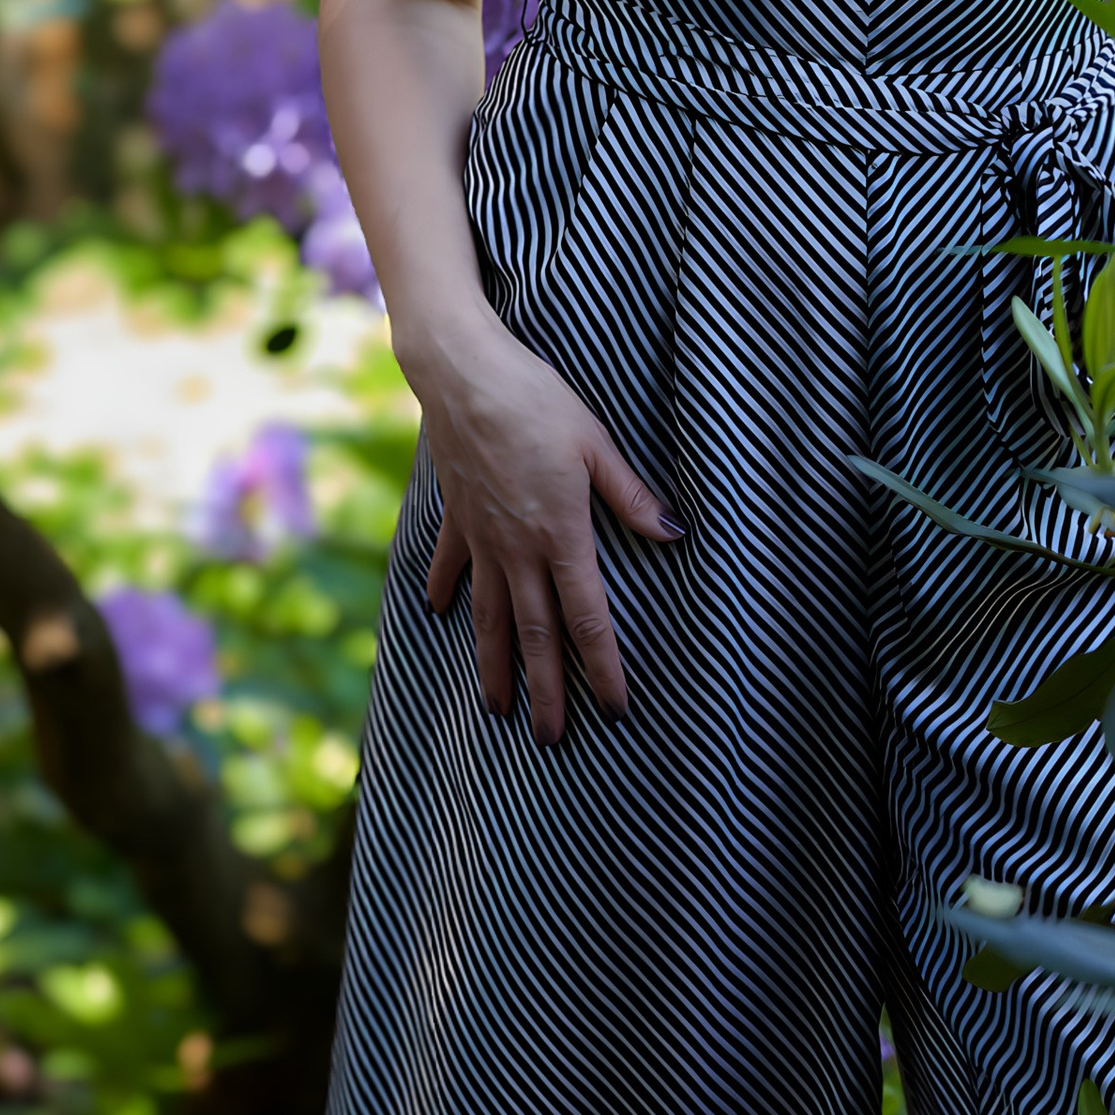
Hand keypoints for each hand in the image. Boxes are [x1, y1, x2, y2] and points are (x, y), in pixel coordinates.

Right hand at [414, 321, 672, 740]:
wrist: (463, 375)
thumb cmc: (537, 400)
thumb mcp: (596, 443)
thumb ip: (631, 495)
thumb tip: (673, 534)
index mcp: (561, 534)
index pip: (587, 618)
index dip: (602, 666)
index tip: (614, 707)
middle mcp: (517, 549)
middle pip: (536, 635)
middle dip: (546, 691)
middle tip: (551, 739)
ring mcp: (481, 538)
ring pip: (490, 617)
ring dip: (495, 665)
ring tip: (496, 709)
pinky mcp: (456, 517)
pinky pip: (450, 567)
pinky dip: (445, 593)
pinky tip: (440, 618)